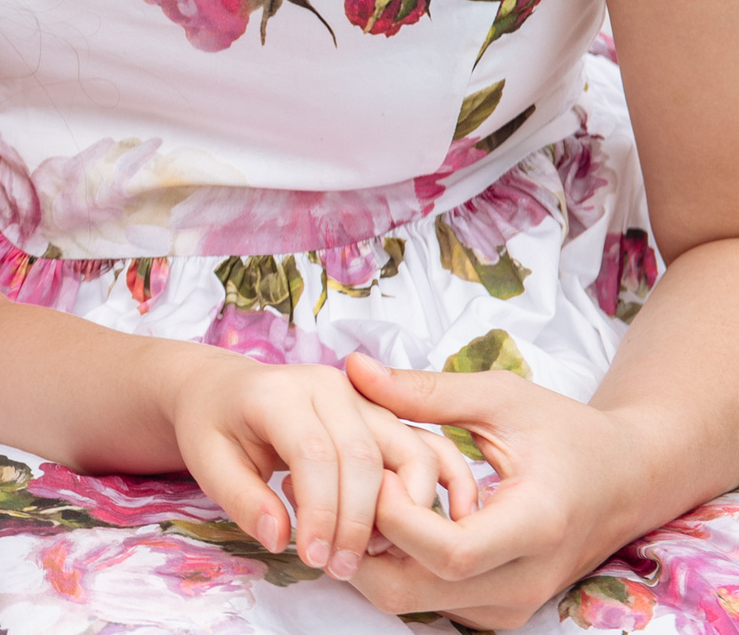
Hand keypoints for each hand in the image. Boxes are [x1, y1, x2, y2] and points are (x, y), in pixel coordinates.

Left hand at [168, 347, 478, 581]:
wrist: (225, 389)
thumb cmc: (214, 425)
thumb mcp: (207, 460)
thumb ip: (241, 499)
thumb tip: (279, 537)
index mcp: (277, 392)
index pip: (313, 455)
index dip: (320, 514)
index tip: (313, 558)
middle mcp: (327, 386)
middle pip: (364, 458)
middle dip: (358, 523)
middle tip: (338, 566)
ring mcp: (362, 398)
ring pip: (407, 452)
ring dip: (402, 510)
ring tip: (370, 551)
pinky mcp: (383, 415)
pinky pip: (426, 447)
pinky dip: (435, 488)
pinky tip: (426, 528)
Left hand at [345, 354, 652, 627]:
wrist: (626, 481)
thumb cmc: (567, 433)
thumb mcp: (502, 398)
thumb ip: (426, 391)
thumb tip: (353, 368)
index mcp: (536, 525)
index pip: (450, 552)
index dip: (397, 516)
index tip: (379, 470)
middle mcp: (525, 579)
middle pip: (413, 589)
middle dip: (364, 538)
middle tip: (351, 485)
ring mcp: (511, 603)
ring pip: (409, 601)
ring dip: (373, 554)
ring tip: (371, 497)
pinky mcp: (497, 610)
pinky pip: (425, 601)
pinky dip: (395, 565)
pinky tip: (395, 519)